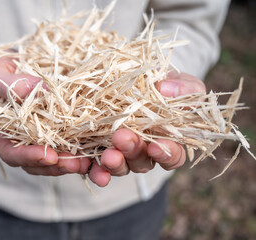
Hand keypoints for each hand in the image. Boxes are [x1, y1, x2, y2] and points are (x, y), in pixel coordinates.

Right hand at [0, 56, 90, 176]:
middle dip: (56, 166)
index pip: (11, 153)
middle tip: (75, 164)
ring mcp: (39, 138)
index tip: (48, 156)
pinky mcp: (56, 131)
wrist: (9, 68)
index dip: (29, 157)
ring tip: (87, 162)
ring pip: (53, 159)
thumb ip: (9, 84)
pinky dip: (79, 149)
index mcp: (0, 133)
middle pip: (36, 162)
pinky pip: (67, 144)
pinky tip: (93, 150)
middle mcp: (20, 141)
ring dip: (70, 162)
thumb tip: (43, 91)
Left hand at [87, 72, 205, 186]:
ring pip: (118, 166)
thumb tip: (167, 90)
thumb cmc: (159, 82)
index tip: (156, 146)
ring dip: (112, 163)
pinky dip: (87, 166)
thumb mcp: (175, 81)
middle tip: (122, 138)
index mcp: (165, 139)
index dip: (167, 155)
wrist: (128, 77)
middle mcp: (142, 151)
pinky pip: (92, 164)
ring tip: (106, 154)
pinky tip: (80, 163)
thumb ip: (183, 87)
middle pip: (141, 161)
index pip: (172, 155)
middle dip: (133, 151)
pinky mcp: (95, 149)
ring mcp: (119, 152)